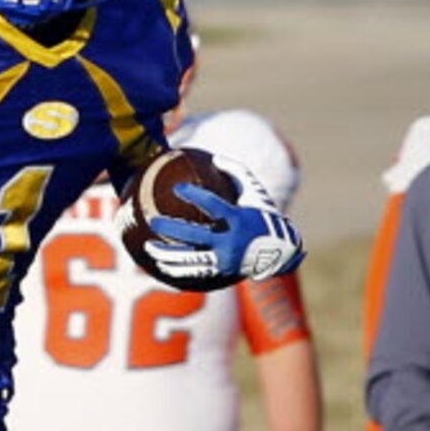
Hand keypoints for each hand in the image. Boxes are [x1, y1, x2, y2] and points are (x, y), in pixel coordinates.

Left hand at [142, 156, 303, 286]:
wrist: (281, 251)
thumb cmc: (264, 216)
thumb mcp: (256, 192)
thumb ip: (237, 172)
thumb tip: (214, 157)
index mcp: (239, 219)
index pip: (214, 206)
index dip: (195, 196)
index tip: (177, 188)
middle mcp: (231, 240)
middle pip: (195, 235)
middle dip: (171, 228)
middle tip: (152, 220)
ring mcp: (226, 258)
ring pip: (190, 259)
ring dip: (167, 254)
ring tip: (148, 246)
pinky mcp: (222, 271)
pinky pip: (195, 272)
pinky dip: (176, 269)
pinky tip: (159, 264)